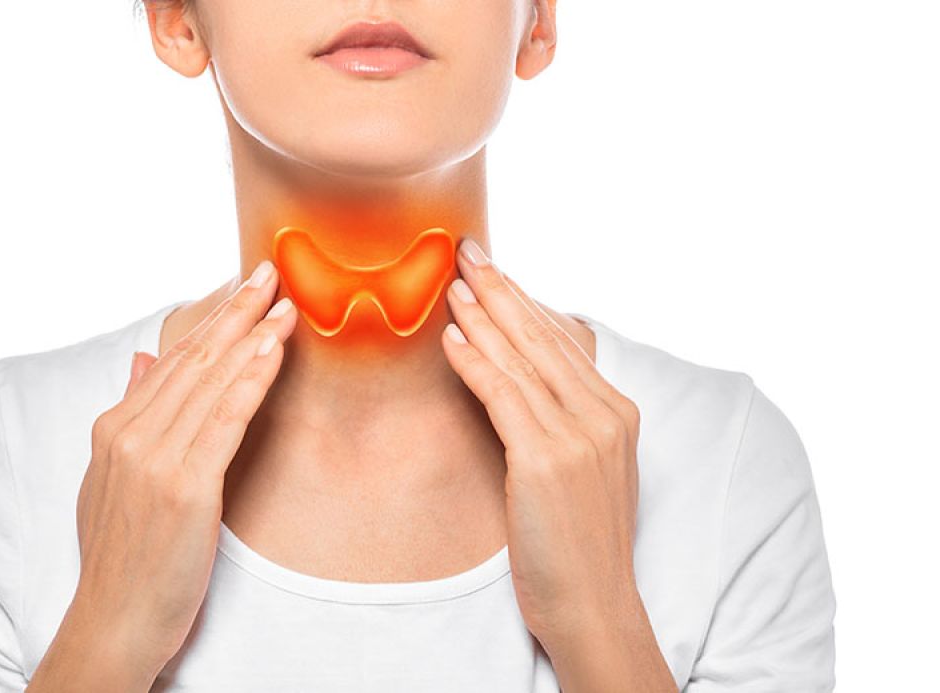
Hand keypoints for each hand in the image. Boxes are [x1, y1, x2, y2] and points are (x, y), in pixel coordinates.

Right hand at [30, 260, 296, 689]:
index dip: (210, 320)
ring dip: (252, 334)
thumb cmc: (121, 555)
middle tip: (269, 270)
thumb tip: (144, 360)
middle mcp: (130, 434)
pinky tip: (274, 349)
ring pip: (211, 381)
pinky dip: (252, 378)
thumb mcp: (110, 479)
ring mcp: (155, 458)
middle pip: (193, 359)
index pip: (172, 360)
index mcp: (113, 428)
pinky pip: (225, 419)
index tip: (243, 289)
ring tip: (285, 300)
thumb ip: (129, 414)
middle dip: (235, 311)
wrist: (114, 618)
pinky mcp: (185, 486)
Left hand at [439, 239, 642, 649]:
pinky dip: (475, 362)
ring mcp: (579, 436)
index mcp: (616, 413)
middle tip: (466, 250)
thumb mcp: (584, 471)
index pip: (561, 342)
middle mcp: (604, 415)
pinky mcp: (546, 460)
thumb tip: (521, 380)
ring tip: (451, 282)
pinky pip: (503, 395)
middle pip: (541, 338)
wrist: (593, 603)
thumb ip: (565, 421)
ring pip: (521, 359)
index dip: (523, 301)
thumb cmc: (578, 542)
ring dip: (481, 315)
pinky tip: (451, 338)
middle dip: (500, 290)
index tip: (494, 269)